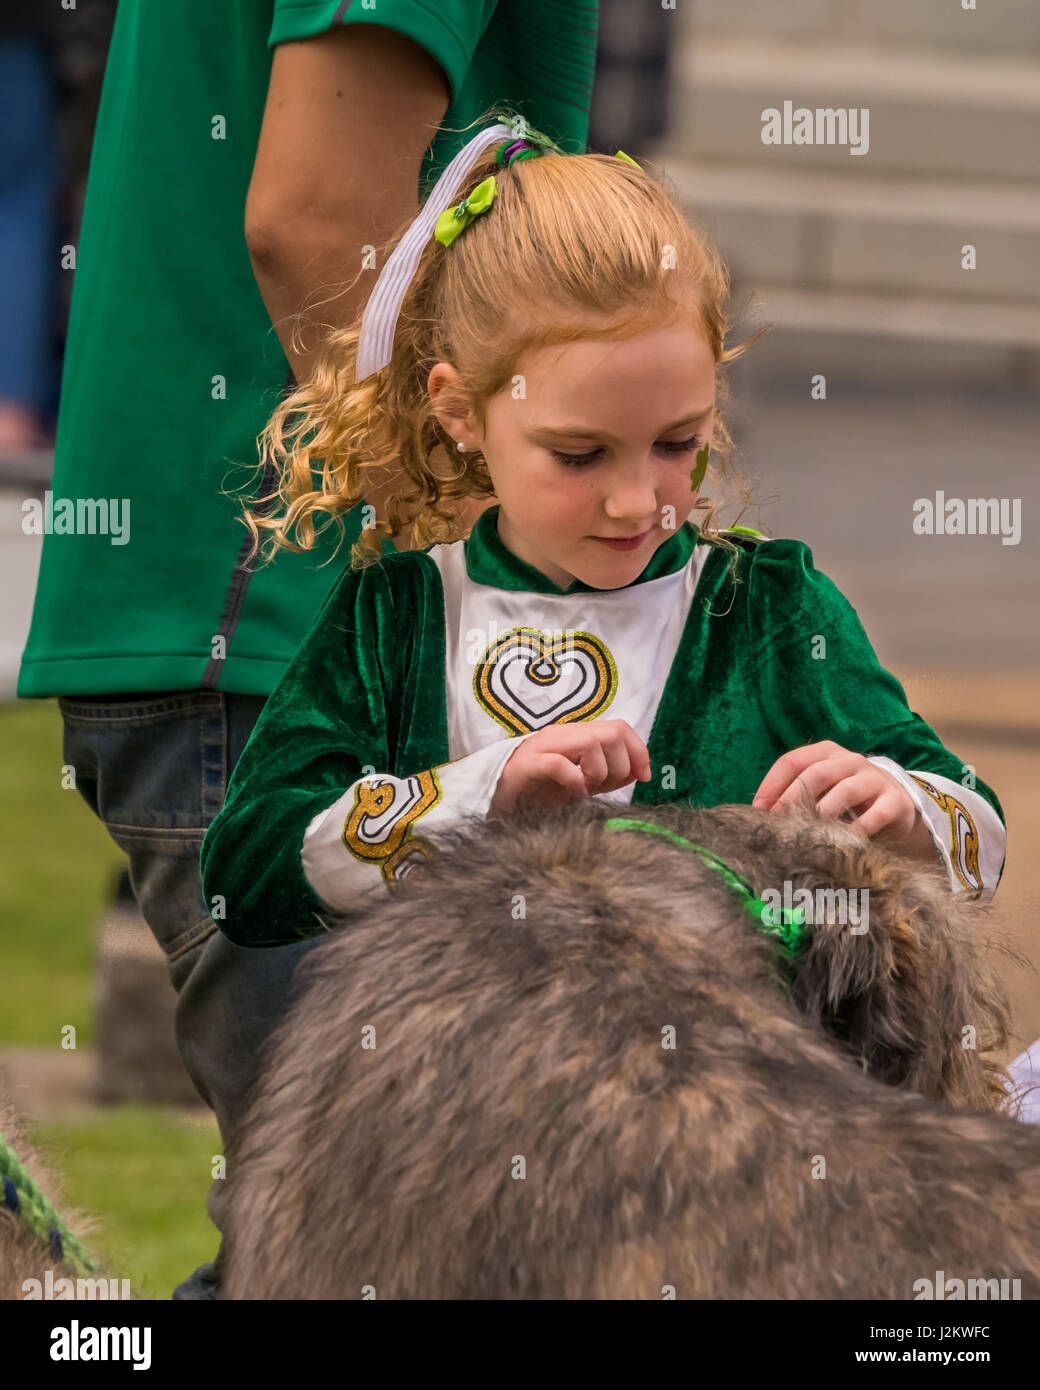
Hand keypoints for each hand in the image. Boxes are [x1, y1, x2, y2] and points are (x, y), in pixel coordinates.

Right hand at [489, 719, 651, 814]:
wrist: (497, 804)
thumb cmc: (538, 794)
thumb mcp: (582, 783)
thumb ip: (609, 774)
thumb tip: (638, 771)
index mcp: (576, 735)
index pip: (619, 728)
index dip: (639, 751)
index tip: (644, 777)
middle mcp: (561, 735)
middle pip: (610, 733)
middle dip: (619, 765)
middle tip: (605, 788)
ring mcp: (541, 747)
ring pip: (590, 743)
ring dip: (598, 773)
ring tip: (585, 790)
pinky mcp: (525, 765)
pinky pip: (558, 763)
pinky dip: (574, 780)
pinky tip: (573, 793)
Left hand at [752, 740, 933, 860]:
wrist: (897, 806)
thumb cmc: (847, 800)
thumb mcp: (821, 791)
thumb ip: (796, 795)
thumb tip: (760, 815)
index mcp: (826, 753)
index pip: (792, 761)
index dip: (772, 785)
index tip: (759, 811)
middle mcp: (850, 760)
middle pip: (816, 774)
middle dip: (793, 799)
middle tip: (781, 825)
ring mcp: (874, 779)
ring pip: (845, 791)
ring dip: (824, 813)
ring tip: (810, 834)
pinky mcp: (896, 801)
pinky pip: (876, 815)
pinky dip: (858, 830)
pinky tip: (844, 844)